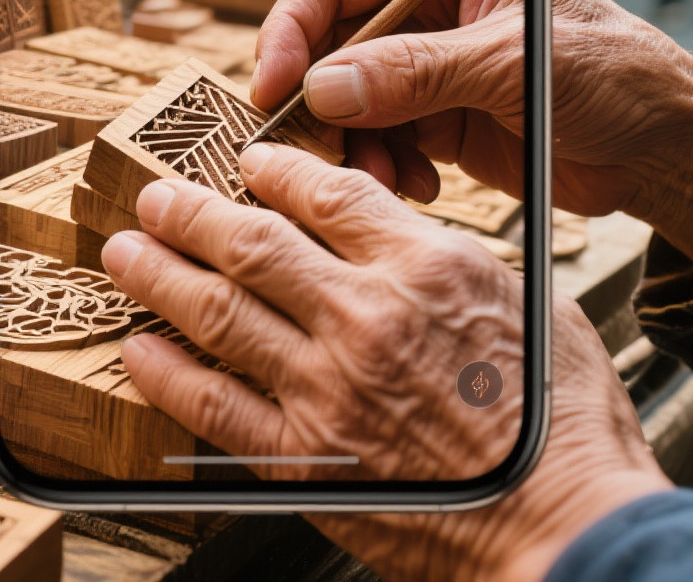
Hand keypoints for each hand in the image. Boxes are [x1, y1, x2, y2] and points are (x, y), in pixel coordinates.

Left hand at [101, 149, 668, 581]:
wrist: (566, 529)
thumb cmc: (561, 422)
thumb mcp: (531, 301)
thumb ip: (454, 259)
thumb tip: (405, 234)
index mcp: (424, 265)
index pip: (325, 193)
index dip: (274, 169)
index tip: (249, 162)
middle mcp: (364, 315)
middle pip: (253, 243)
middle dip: (192, 211)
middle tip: (155, 195)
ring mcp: (327, 388)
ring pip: (219, 312)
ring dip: (161, 275)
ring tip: (126, 250)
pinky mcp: (307, 462)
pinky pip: (215, 409)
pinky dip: (167, 376)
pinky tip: (139, 350)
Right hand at [251, 0, 692, 284]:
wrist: (668, 147)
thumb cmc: (615, 73)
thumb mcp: (513, 63)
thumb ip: (415, 72)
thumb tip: (321, 87)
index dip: (291, 29)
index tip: (271, 86)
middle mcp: (422, 3)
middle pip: (327, 42)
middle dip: (316, 99)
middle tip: (314, 151)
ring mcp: (424, 62)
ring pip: (344, 98)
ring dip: (349, 143)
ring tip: (383, 177)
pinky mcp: (433, 114)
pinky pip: (375, 137)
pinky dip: (381, 166)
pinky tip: (419, 185)